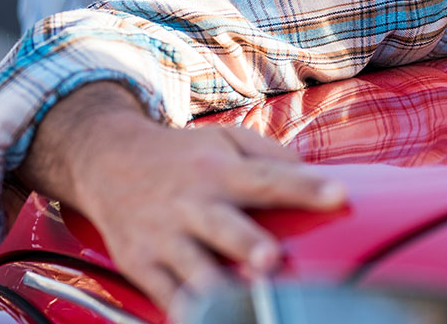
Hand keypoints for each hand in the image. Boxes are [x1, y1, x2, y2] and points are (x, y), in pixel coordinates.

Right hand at [15, 82, 347, 309]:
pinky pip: (165, 293)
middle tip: (271, 259)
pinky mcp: (141, 263)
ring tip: (240, 301)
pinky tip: (204, 319)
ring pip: (192, 267)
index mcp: (220, 170)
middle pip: (225, 227)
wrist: (107, 160)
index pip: (269, 178)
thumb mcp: (227, 140)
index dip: (306, 187)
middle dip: (247, 245)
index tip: (339, 195)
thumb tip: (318, 176)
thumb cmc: (184, 155)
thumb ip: (273, 157)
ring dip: (215, 286)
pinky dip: (184, 309)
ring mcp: (164, 237)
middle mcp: (192, 204)